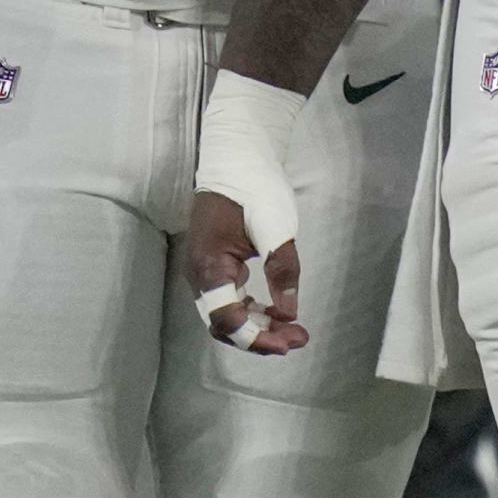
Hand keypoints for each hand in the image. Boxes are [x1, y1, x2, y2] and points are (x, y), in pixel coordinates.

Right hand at [185, 70, 308, 351]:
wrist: (236, 155)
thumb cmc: (254, 187)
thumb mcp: (276, 228)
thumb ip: (282, 271)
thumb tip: (289, 312)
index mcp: (209, 267)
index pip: (227, 321)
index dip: (257, 339)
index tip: (289, 342)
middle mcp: (199, 274)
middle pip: (224, 324)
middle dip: (261, 338)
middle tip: (298, 339)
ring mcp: (204, 270)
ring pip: (226, 313)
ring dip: (258, 326)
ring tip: (292, 330)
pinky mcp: (214, 263)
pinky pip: (228, 298)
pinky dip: (252, 310)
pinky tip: (275, 309)